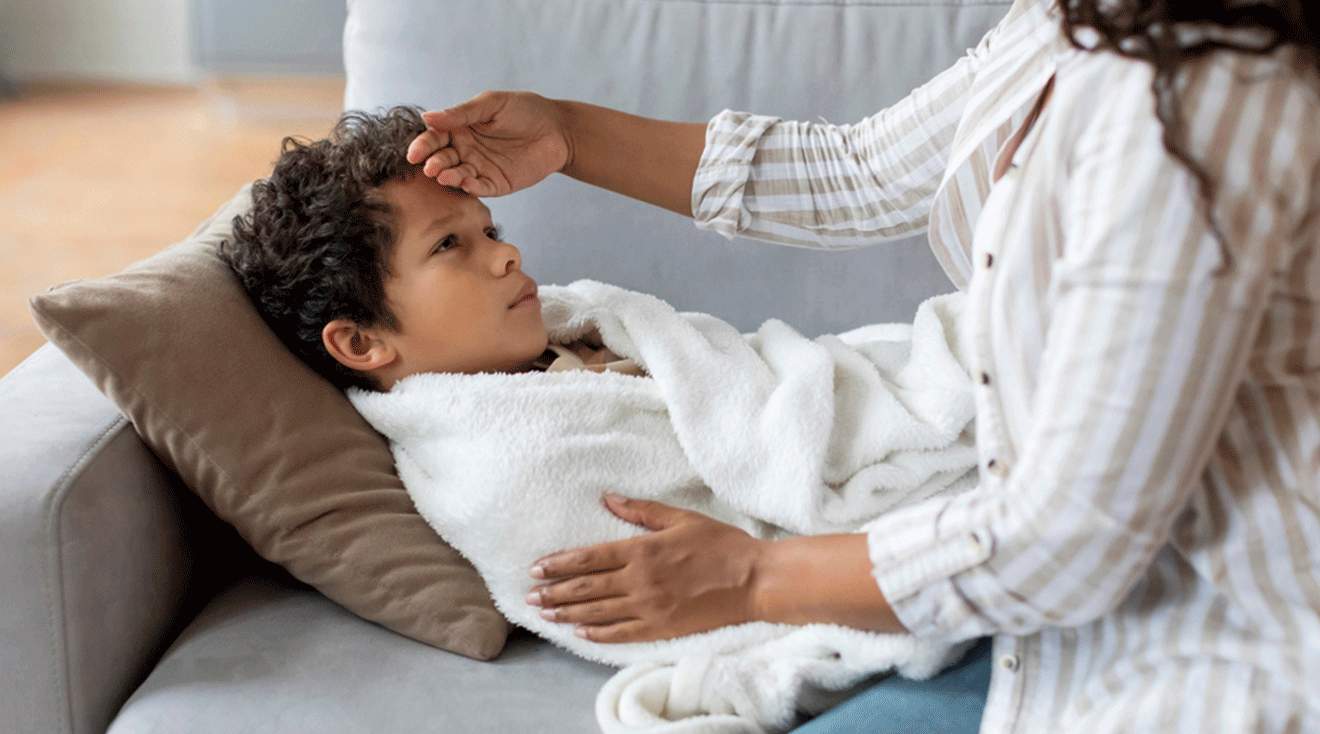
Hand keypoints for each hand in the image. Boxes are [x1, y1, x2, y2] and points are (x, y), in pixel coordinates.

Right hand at [406, 91, 571, 196]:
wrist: (559, 129)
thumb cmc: (525, 110)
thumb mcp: (492, 104)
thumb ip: (462, 113)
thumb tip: (427, 117)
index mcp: (461, 128)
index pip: (435, 137)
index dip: (424, 145)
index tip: (414, 153)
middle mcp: (466, 150)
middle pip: (443, 158)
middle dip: (434, 163)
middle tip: (430, 167)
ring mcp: (480, 168)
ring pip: (458, 175)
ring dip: (449, 177)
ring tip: (443, 175)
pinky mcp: (497, 183)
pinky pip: (480, 187)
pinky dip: (471, 187)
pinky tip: (466, 183)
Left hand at [526, 494, 769, 642]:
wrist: (752, 580)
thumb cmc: (720, 545)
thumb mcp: (681, 518)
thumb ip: (641, 510)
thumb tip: (608, 497)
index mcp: (643, 550)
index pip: (590, 557)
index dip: (560, 564)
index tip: (537, 568)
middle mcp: (640, 580)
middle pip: (587, 587)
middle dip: (555, 591)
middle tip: (530, 595)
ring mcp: (650, 606)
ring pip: (598, 611)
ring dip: (568, 613)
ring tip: (545, 614)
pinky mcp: (661, 627)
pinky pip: (622, 633)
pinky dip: (598, 634)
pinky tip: (580, 633)